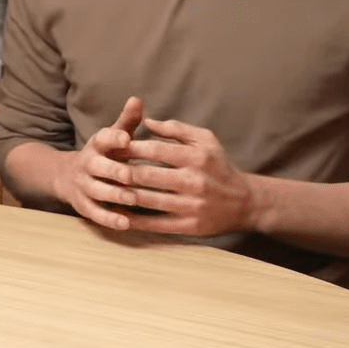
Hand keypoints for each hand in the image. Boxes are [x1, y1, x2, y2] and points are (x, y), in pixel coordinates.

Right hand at [52, 96, 145, 230]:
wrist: (68, 175)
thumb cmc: (105, 154)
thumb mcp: (114, 136)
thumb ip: (127, 121)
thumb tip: (138, 99)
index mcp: (97, 145)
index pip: (103, 138)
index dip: (114, 138)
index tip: (127, 138)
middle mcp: (87, 163)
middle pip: (98, 166)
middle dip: (114, 170)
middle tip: (131, 175)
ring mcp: (83, 184)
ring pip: (97, 190)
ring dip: (114, 195)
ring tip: (133, 200)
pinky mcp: (83, 204)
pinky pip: (95, 213)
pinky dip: (109, 218)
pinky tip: (126, 223)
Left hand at [115, 116, 253, 237]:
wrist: (246, 203)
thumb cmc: (220, 166)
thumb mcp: (206, 140)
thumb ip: (176, 129)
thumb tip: (146, 120)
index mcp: (197, 157)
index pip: (153, 150)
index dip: (128, 148)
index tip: (112, 146)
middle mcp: (195, 182)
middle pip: (146, 175)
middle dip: (120, 171)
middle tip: (102, 168)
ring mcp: (192, 206)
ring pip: (147, 200)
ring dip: (122, 194)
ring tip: (104, 188)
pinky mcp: (190, 226)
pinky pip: (155, 224)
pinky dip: (134, 220)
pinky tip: (119, 213)